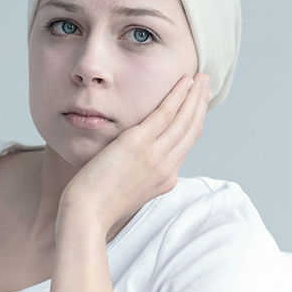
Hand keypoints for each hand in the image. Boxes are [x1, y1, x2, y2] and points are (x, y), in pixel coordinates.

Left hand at [57, 72, 211, 237]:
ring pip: (184, 119)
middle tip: (205, 84)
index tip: (197, 105)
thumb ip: (138, 174)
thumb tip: (136, 161)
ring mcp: (155, 156)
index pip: (185, 145)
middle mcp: (166, 167)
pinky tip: (185, 81)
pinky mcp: (139, 144)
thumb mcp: (126, 190)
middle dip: (200, 105)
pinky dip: (178, 96)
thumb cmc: (96, 204)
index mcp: (164, 179)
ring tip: (201, 77)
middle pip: (191, 130)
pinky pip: (166, 114)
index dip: (194, 121)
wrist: (86, 214)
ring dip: (195, 95)